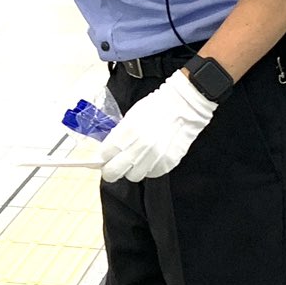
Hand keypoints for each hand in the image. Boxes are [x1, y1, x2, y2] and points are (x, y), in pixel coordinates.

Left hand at [98, 71, 219, 183]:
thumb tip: (107, 151)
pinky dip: (147, 168)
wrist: (183, 108)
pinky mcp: (166, 164)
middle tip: (112, 167)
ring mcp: (153, 157)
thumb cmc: (155, 108)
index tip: (103, 158)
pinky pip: (150, 173)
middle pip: (114, 172)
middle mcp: (139, 148)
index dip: (102, 158)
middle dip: (110, 170)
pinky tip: (150, 158)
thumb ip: (118, 135)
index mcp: (127, 132)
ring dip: (131, 170)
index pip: (104, 155)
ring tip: (135, 160)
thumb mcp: (130, 117)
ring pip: (132, 176)